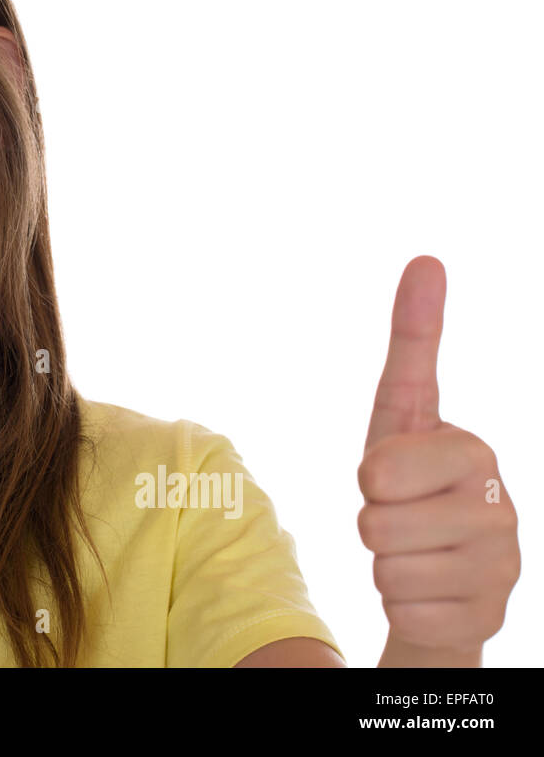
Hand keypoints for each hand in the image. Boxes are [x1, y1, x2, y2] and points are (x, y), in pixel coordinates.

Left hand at [357, 255, 519, 657]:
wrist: (439, 578)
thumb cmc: (409, 486)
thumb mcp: (400, 417)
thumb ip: (414, 343)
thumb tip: (427, 258)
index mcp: (471, 448)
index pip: (382, 461)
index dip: (369, 475)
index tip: (396, 432)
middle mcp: (498, 499)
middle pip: (373, 513)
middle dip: (369, 519)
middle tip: (398, 517)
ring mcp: (502, 559)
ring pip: (384, 562)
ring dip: (383, 563)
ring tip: (415, 552)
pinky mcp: (489, 612)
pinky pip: (401, 607)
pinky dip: (400, 604)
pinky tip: (430, 591)